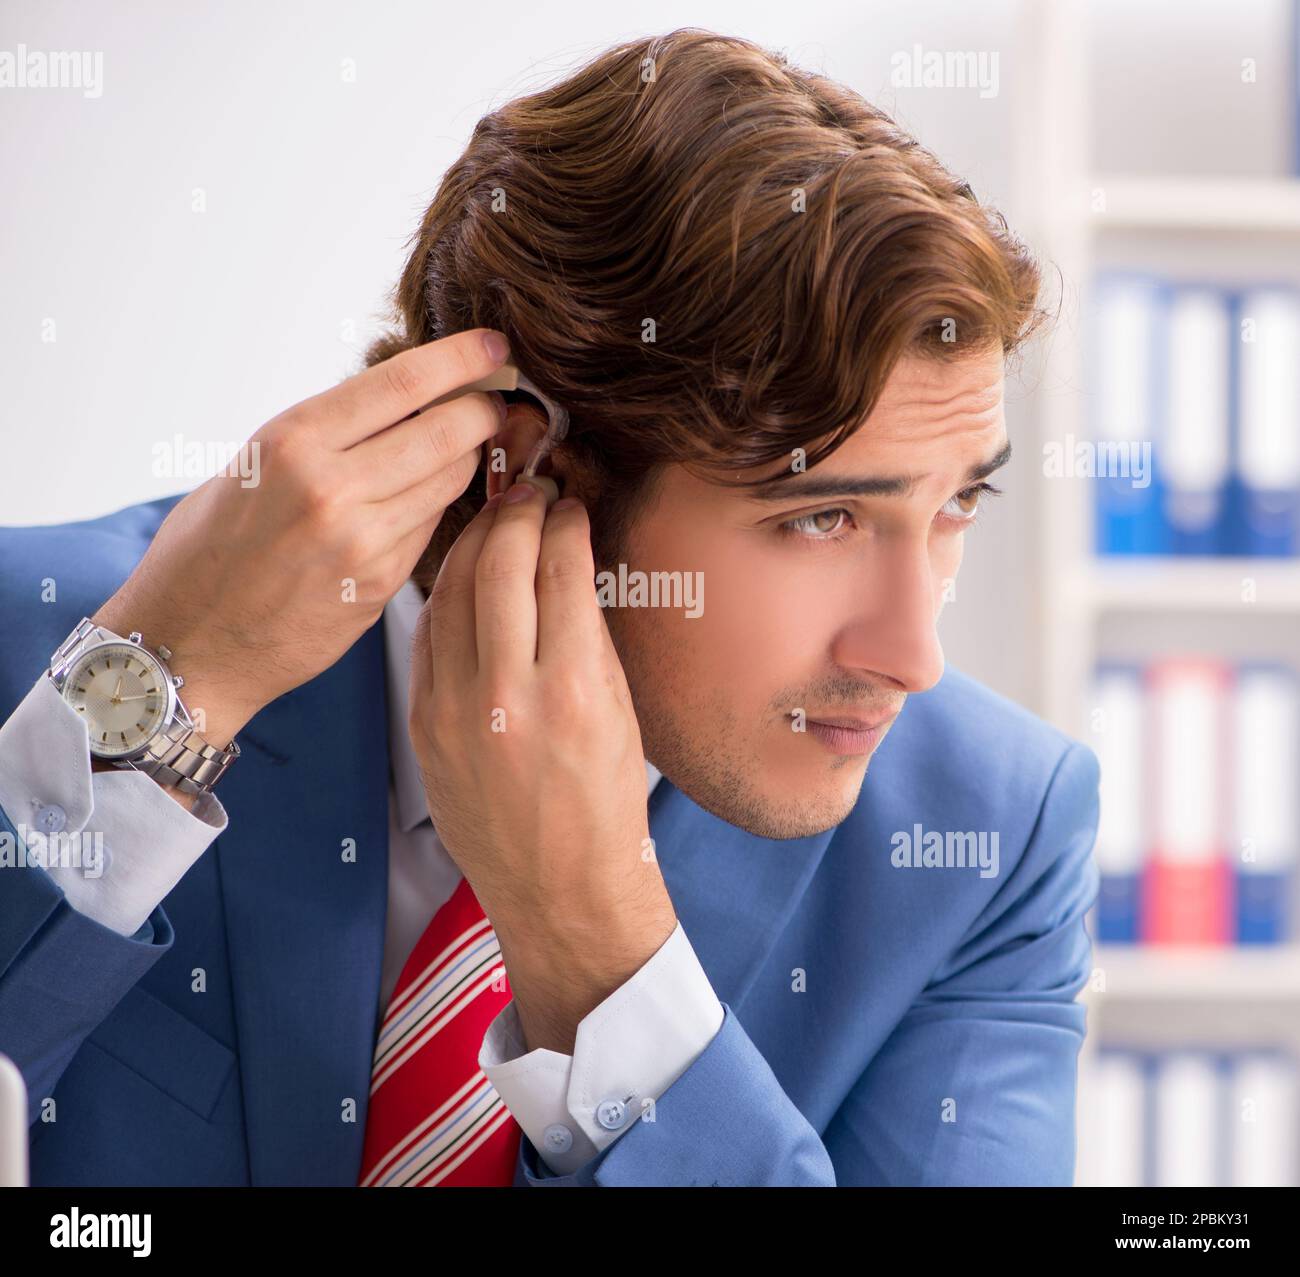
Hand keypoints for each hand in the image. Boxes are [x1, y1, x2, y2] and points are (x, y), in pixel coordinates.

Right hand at [92, 329, 512, 750]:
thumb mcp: (251, 467)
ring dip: (469, 460)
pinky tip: (431, 501)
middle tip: (495, 404)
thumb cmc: (209, 552)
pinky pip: (432, 528)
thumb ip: (324, 434)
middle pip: (447, 431)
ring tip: (467, 449)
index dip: (461, 359)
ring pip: (451, 480)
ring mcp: (362, 541)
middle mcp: (330, 488)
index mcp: (291, 442)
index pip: (402, 382)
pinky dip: (440, 508)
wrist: (190, 647)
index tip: (493, 347)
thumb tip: (401, 400)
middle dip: (483, 412)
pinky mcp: (381, 585)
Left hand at [409, 481, 677, 1053]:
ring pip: (451, 589)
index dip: (564, 522)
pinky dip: (446, 589)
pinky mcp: (422, 722)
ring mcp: (454, 710)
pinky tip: (464, 570)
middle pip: (499, 566)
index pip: (561, 570)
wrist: (557, 886)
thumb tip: (566, 562)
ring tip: (495, 517)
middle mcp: (508, 695)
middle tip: (529, 489)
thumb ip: (587, 633)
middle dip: (515, 512)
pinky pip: (428, 631)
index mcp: (573, 690)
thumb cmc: (603, 804)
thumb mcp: (617, 712)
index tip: (568, 502)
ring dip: (474, 540)